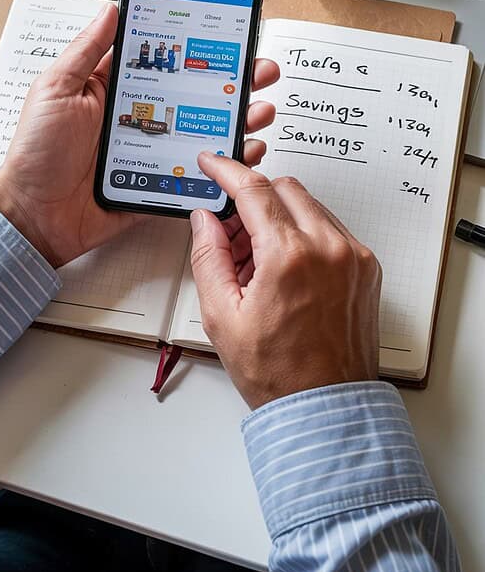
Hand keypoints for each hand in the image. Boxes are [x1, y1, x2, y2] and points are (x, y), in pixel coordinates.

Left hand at [0, 4, 278, 268]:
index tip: (229, 32)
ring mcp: (155, 149)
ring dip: (240, 118)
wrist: (34, 215)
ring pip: (207, 129)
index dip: (197, 45)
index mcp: (118, 88)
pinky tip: (248, 152)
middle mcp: (142, 115)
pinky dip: (228, 163)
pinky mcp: (161, 183)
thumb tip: (112, 9)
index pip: (166, 59)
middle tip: (262, 70)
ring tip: (261, 109)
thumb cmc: (37, 152)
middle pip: (198, 92)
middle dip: (234, 80)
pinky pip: (201, 172)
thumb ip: (87, 50)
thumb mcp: (56, 89)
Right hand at [190, 155, 380, 408]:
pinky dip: (306, 233)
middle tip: (232, 233)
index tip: (212, 163)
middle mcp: (328, 247)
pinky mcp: (367, 267)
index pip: (253, 190)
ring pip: (309, 205)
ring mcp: (354, 256)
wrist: (326, 408)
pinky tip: (287, 267)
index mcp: (289, 257)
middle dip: (253, 199)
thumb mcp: (222, 316)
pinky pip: (331, 228)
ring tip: (260, 261)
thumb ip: (208, 256)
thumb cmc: (276, 373)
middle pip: (284, 189)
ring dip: (280, 216)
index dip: (226, 170)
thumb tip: (205, 219)